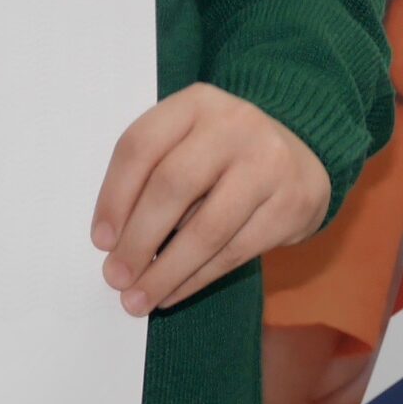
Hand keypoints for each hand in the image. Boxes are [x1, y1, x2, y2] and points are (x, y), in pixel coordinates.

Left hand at [89, 83, 328, 315]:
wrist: (302, 158)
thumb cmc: (225, 155)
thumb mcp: (188, 142)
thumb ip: (152, 175)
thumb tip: (115, 243)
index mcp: (196, 102)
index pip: (142, 144)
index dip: (114, 196)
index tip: (100, 241)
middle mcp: (234, 125)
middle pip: (172, 186)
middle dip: (137, 240)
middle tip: (115, 277)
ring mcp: (268, 163)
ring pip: (206, 229)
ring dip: (165, 272)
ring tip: (137, 300)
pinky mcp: (291, 204)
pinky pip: (234, 252)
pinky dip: (196, 280)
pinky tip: (172, 293)